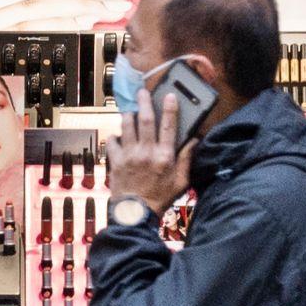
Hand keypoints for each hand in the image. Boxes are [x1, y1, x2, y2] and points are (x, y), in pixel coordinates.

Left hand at [105, 92, 195, 209]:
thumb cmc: (160, 198)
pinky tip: (118, 135)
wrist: (135, 214)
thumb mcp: (181, 182)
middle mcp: (146, 152)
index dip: (170, 109)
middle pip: (145, 120)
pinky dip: (114, 135)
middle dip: (144, 102)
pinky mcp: (116, 161)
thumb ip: (186, 160)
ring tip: (129, 109)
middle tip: (142, 91)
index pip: (169, 127)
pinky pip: (112, 141)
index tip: (169, 95)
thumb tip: (193, 141)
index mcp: (164, 156)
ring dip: (128, 114)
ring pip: (127, 126)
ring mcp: (129, 155)